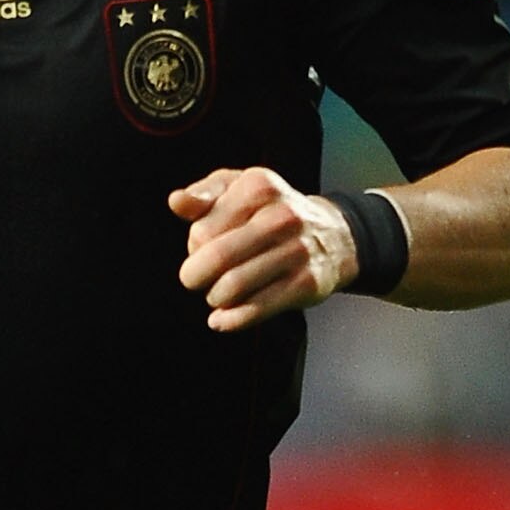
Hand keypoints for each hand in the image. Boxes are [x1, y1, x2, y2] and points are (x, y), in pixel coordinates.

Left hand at [169, 166, 357, 330]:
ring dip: (215, 298)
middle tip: (196, 280)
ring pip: (232, 287)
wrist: (333, 235)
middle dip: (195, 277)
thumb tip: (176, 202)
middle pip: (216, 258)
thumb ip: (204, 195)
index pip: (202, 231)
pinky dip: (230, 320)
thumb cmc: (271, 211)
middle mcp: (281, 217)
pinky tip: (221, 320)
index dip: (193, 247)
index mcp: (258, 188)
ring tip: (218, 295)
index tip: (202, 249)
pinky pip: (255, 310)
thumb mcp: (239, 189)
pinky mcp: (305, 284)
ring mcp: (296, 251)